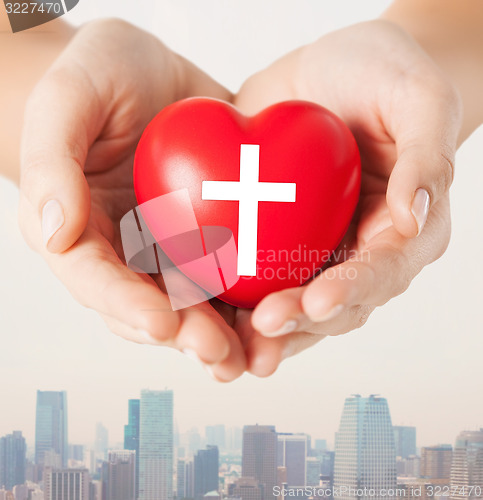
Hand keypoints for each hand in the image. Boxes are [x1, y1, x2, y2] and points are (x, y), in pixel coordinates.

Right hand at [18, 19, 245, 380]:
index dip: (126, 304)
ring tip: (252, 356)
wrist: (151, 68)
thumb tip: (56, 232)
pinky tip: (278, 312)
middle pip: (150, 303)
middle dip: (184, 334)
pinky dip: (252, 296)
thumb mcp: (68, 98)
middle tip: (219, 354)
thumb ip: (52, 162)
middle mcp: (126, 247)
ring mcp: (171, 243)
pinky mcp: (213, 231)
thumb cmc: (99, 72)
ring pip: (195, 299)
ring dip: (222, 332)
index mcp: (82, 228)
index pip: (96, 278)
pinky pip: (232, 268)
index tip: (162, 322)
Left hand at [232, 20, 461, 375]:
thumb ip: (426, 158)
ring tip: (227, 348)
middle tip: (262, 328)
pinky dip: (225, 294)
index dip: (351, 292)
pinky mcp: (268, 235)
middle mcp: (354, 251)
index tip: (318, 302)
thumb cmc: (385, 77)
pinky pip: (247, 271)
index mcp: (399, 231)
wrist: (334, 70)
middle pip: (330, 302)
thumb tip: (412, 217)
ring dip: (258, 330)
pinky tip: (199, 307)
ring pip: (287, 301)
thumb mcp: (419, 100)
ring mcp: (310, 247)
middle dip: (297, 321)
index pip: (380, 272)